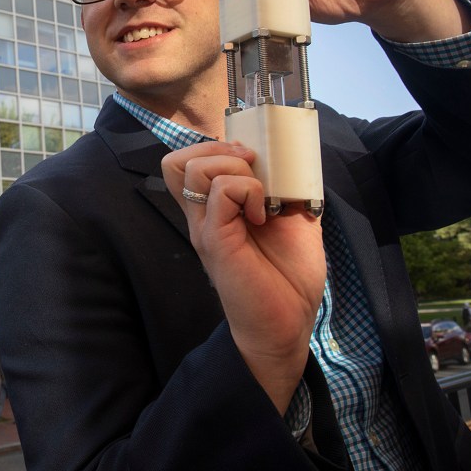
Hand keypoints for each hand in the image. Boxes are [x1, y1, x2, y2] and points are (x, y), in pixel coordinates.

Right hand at [161, 141, 324, 412]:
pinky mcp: (215, 239)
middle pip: (176, 160)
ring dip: (234, 169)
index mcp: (215, 209)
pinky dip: (246, 189)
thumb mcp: (293, 219)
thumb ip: (286, 189)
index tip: (252, 160)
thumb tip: (295, 160)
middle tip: (251, 169)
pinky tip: (262, 214)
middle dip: (217, 148)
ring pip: (194, 168)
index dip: (215, 147)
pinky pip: (220, 192)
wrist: (287, 323)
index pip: (188, 162)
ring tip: (258, 195)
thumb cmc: (288, 278)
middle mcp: (202, 215)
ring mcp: (205, 226)